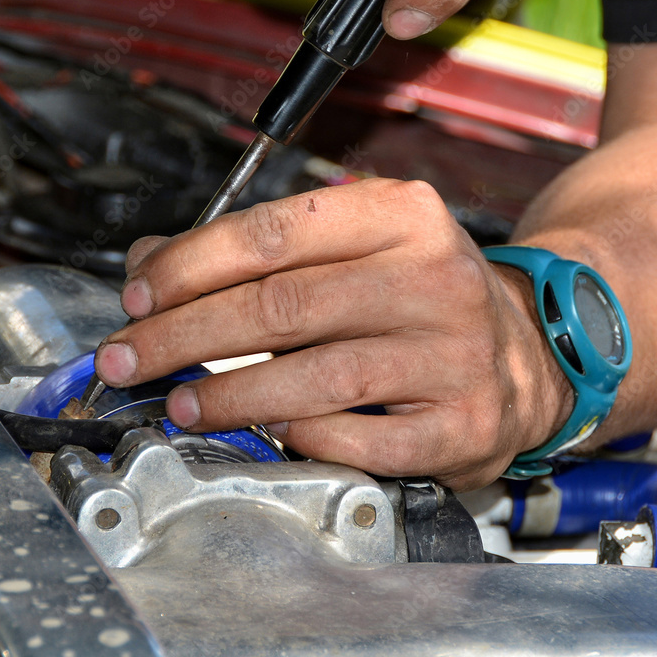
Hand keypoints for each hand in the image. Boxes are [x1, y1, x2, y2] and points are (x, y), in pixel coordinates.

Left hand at [94, 180, 571, 489]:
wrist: (529, 349)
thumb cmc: (417, 295)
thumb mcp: (352, 247)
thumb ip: (255, 252)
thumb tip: (151, 268)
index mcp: (401, 214)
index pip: (272, 231)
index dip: (190, 266)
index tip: (137, 296)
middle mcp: (434, 276)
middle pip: (282, 305)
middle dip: (184, 335)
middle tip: (128, 359)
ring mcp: (456, 352)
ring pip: (317, 376)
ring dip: (230, 395)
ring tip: (181, 403)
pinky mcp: (465, 422)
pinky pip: (362, 441)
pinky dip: (302, 439)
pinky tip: (268, 432)